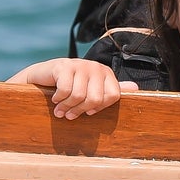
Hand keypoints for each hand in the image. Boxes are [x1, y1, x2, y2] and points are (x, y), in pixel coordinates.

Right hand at [8, 57, 135, 117]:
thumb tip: (136, 88)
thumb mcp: (92, 89)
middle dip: (79, 110)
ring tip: (59, 110)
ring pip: (78, 96)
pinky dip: (58, 99)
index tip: (88, 112)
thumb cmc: (71, 86)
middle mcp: (96, 67)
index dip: (99, 108)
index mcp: (106, 73)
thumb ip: (112, 89)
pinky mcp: (64, 66)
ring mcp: (80, 64)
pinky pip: (65, 90)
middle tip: (68, 115)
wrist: (43, 76)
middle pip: (95, 98)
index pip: (113, 96)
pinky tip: (54, 99)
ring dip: (66, 107)